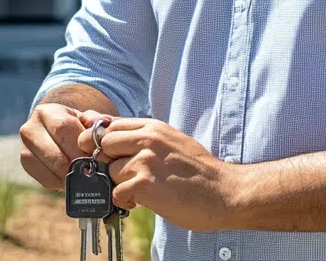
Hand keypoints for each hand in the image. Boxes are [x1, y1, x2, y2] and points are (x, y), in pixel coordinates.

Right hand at [18, 103, 90, 190]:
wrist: (53, 131)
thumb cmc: (75, 125)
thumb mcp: (85, 118)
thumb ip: (96, 121)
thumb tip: (103, 126)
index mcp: (46, 112)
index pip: (63, 128)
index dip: (80, 146)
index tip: (97, 157)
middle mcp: (30, 129)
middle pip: (55, 153)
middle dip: (77, 165)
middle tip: (93, 172)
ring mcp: (24, 148)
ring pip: (50, 169)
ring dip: (70, 176)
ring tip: (85, 176)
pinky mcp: (26, 165)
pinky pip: (46, 180)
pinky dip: (62, 183)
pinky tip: (72, 178)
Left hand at [75, 114, 238, 231]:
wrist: (224, 193)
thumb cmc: (197, 171)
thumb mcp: (170, 142)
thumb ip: (142, 136)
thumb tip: (107, 129)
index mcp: (153, 127)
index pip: (110, 124)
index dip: (101, 140)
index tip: (104, 153)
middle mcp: (147, 139)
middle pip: (103, 143)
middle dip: (107, 161)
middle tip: (124, 174)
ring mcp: (145, 161)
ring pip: (109, 171)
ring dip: (121, 184)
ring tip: (142, 190)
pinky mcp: (144, 184)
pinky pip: (116, 193)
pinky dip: (126, 201)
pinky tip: (143, 201)